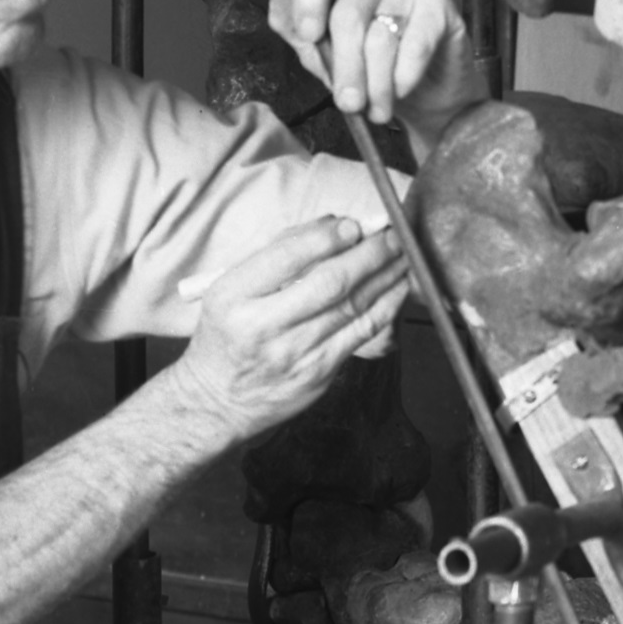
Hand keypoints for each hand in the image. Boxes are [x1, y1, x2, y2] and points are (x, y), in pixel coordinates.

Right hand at [164, 210, 411, 448]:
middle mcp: (263, 326)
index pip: (285, 258)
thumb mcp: (230, 290)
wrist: (219, 400)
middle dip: (368, 254)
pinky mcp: (319, 372)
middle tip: (392, 235)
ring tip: (404, 254)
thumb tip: (332, 224)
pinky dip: (386, 306)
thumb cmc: (227, 335)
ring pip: (352, 307)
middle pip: (328, 283)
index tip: (352, 225)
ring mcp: (294, 353)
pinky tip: (398, 287)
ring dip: (385, 276)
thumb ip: (276, 254)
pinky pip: (362, 333)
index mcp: (233, 296)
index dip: (326, 238)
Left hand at [271, 0, 473, 128]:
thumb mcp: (323, 55)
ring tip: (378, 110)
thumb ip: (295, 25)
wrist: (427, 95)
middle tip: (349, 104)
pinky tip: (402, 90)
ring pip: (381, 37)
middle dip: (345, 69)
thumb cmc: (370, 70)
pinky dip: (404, 75)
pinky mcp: (438, 3)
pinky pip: (415, 43)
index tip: (309, 36)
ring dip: (376, 84)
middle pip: (347, 14)